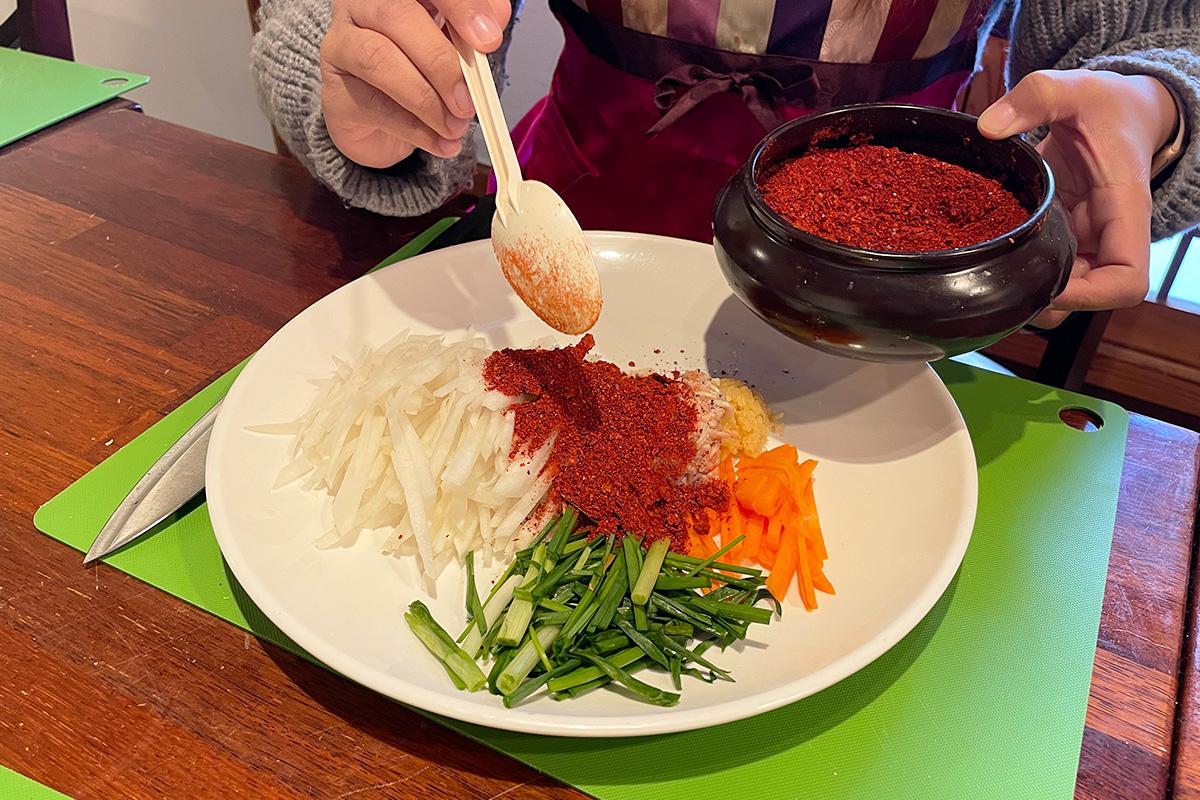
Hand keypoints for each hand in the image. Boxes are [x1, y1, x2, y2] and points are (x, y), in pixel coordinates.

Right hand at [320, 0, 509, 167]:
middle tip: (468, 98)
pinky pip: (375, 106)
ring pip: (377, 58)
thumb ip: (473, 30)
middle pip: (394, 14)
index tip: (488, 40)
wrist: (379, 117)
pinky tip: (442, 142)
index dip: (458, 7)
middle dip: (440, 59)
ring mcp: (341, 45)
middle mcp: (360, 5)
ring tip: (456, 125)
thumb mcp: (454, 44)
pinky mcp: (334, 90)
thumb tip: (493, 23)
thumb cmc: (419, 68)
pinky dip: (416, 130)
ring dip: (425, 98)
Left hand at [978, 69, 1177, 326]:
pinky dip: (1013, 272)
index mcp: (1123, 212)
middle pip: (1084, 300)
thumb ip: (1037, 96)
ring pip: (1059, 293)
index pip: (1125, 281)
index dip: (1088, 297)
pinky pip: (1040, 270)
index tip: (1042, 285)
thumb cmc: (1109, 104)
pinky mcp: (1059, 237)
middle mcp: (1105, 238)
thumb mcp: (1077, 88)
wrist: (1122, 111)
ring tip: (979, 274)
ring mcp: (1081, 242)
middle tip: (989, 283)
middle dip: (1041, 301)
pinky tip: (979, 257)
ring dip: (1023, 292)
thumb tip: (988, 126)